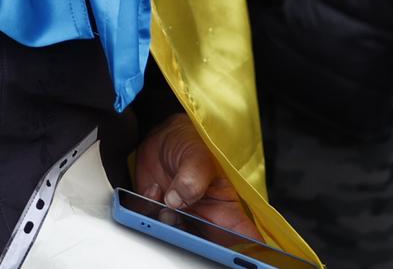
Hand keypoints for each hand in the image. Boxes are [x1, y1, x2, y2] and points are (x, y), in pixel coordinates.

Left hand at [132, 113, 262, 241]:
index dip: (245, 252)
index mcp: (226, 210)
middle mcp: (205, 220)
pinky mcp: (156, 215)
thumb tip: (178, 199)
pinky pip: (150, 224)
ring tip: (165, 201)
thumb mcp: (198, 153)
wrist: (159, 137)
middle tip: (181, 220)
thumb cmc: (190, 142)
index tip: (235, 254)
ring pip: (176, 239)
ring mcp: (180, 220)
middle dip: (194, 241)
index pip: (245, 240)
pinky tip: (152, 190)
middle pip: (208, 247)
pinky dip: (146, 211)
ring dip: (166, 226)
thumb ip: (193, 175)